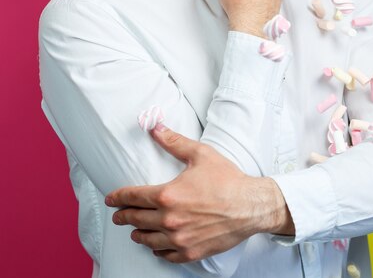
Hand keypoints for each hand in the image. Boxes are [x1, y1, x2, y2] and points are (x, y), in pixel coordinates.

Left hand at [105, 125, 293, 262]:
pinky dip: (157, 250)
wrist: (250, 206)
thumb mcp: (199, 154)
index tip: (111, 198)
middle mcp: (169, 220)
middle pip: (136, 219)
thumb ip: (174, 142)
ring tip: (134, 230)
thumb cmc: (227, 180)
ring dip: (137, 234)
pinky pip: (166, 255)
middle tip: (117, 216)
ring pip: (148, 239)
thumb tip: (155, 128)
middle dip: (123, 216)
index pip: (133, 197)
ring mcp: (179, 239)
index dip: (118, 197)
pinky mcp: (191, 252)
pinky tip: (155, 245)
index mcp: (168, 196)